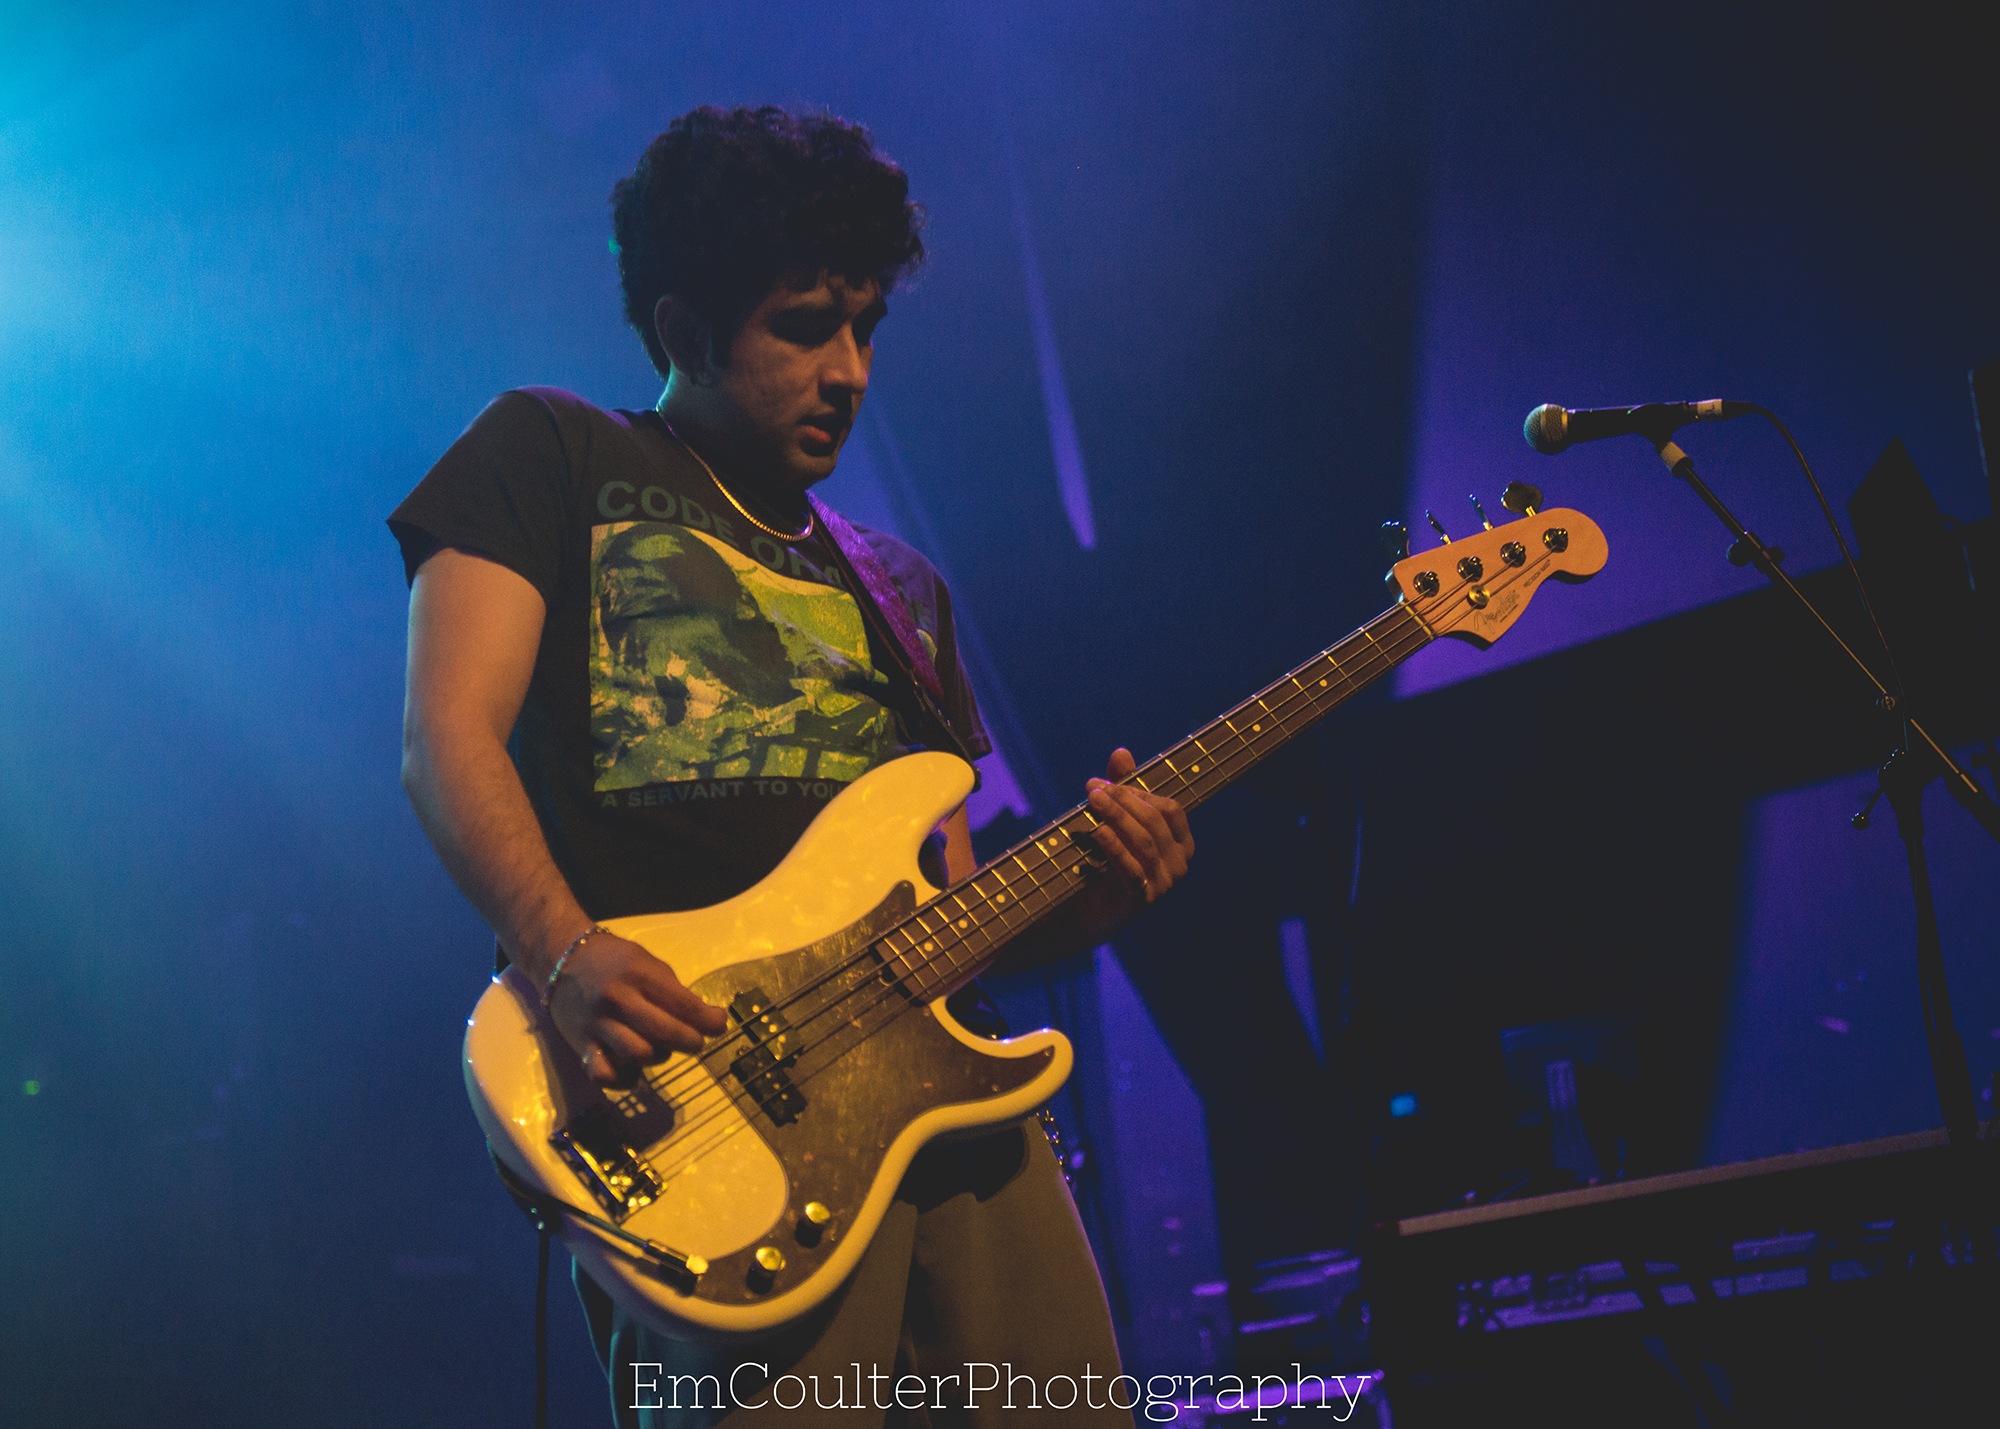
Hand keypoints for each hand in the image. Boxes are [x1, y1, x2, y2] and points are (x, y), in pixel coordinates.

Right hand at [546, 930, 727, 1087]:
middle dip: (691, 1041)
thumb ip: (673, 992)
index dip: (708, 1020)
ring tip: (661, 1048)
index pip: (683, 1004)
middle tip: (696, 1042)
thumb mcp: (648, 963)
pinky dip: (623, 1078)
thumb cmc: (614, 961)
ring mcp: (597, 1024)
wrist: (561, 958)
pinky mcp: (581, 1045)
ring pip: (638, 1055)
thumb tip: (706, 1020)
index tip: (719, 1025)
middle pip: (664, 1033)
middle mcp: (617, 999)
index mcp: (638, 974)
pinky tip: (632, 1069)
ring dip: (658, 1057)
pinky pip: (605, 1074)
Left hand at [1084, 747, 1193, 911]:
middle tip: (1092, 788)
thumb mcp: (1116, 820)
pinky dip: (1114, 847)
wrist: (1088, 909)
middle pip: (1154, 822)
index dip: (1139, 792)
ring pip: (1144, 842)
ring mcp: (1163, 884)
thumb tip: (1121, 751)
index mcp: (1182, 843)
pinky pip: (1131, 869)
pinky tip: (1097, 831)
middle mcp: (1179, 864)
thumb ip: (1123, 787)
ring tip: (1092, 800)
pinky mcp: (1142, 900)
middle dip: (1123, 800)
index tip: (1105, 782)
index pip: (1170, 809)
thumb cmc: (1106, 860)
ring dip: (1116, 817)